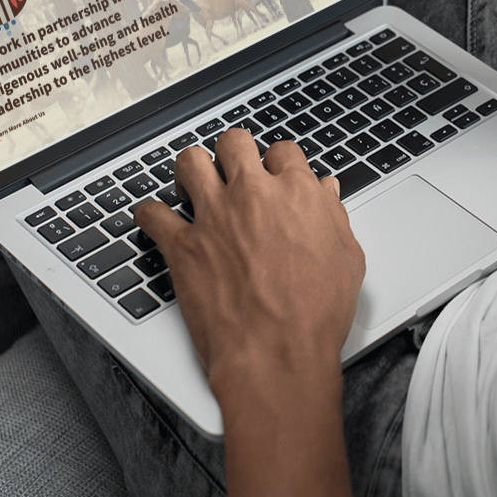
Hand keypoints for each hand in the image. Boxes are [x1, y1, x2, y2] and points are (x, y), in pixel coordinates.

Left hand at [132, 130, 363, 395]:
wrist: (276, 354)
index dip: (277, 162)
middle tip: (232, 170)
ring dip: (191, 169)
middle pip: (234, 142)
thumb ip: (334, 216)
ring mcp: (214, 217)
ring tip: (193, 183)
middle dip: (233, 152)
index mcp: (296, 193)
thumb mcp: (346, 260)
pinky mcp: (183, 246)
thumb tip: (326, 192)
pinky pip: (152, 213)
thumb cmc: (315, 315)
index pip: (283, 151)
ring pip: (190, 161)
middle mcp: (252, 195)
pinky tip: (156, 220)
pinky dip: (150, 214)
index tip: (273, 176)